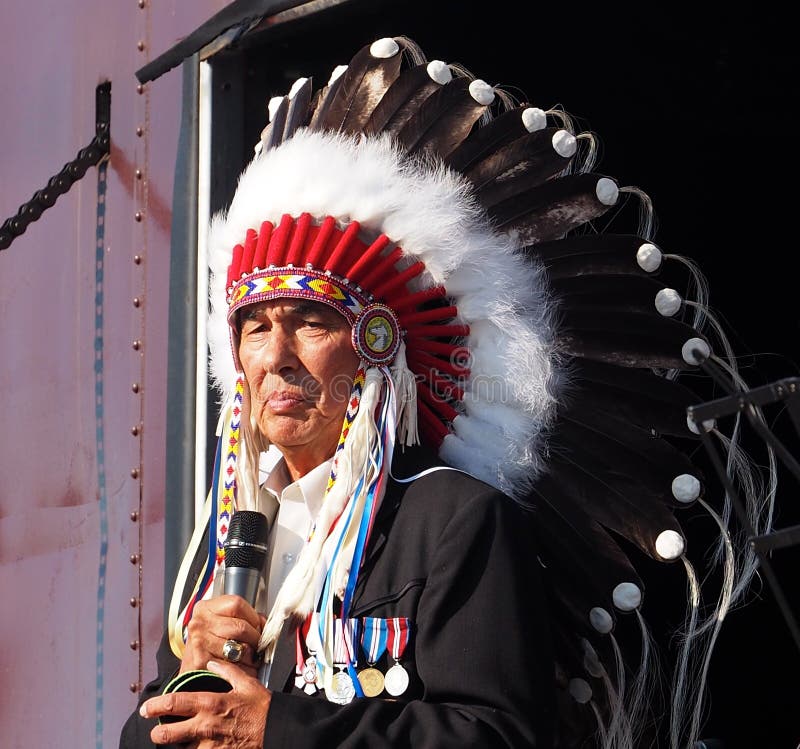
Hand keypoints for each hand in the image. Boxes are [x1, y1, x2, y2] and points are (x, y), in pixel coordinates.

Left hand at [141, 660, 270, 747]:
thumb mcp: (247, 683)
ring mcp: (210, 744)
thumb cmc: (262, 707)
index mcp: (211, 703)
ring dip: (176, 746)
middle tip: (155, 731)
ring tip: (174, 742)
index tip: (146, 707)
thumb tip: (212, 662)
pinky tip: (192, 748)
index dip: (156, 705)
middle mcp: (206, 725)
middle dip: (158, 733)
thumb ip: (227, 670)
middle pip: (169, 733)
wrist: (277, 730)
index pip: (175, 703)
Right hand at [180, 595, 265, 677]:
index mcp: (204, 608)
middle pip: (241, 626)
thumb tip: (264, 622)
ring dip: (252, 656)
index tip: (257, 625)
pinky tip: (242, 668)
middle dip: (255, 638)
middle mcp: (199, 623)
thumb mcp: (220, 625)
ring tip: (250, 658)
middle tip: (257, 645)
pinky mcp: (202, 662)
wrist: (189, 678)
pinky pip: (235, 665)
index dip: (253, 616)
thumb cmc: (207, 649)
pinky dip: (244, 669)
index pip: (237, 604)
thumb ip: (241, 617)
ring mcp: (199, 642)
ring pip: (240, 647)